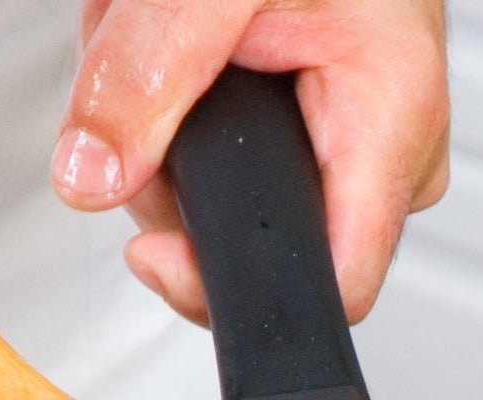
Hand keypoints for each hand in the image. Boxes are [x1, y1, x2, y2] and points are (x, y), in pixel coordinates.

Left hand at [56, 0, 448, 325]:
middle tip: (147, 68)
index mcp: (391, 119)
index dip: (231, 286)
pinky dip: (175, 101)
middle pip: (259, 236)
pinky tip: (181, 41)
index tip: (153, 251)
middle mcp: (387, 150)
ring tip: (162, 31)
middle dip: (169, 165)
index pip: (332, 281)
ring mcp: (354, 144)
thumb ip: (143, 81)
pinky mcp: (319, 130)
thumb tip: (91, 175)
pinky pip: (226, 157)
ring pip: (226, 197)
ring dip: (159, 122)